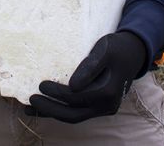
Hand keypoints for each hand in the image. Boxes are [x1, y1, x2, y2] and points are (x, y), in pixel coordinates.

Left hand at [26, 31, 147, 123]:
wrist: (134, 53)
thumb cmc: (117, 47)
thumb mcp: (104, 50)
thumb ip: (89, 67)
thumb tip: (72, 85)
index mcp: (108, 92)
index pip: (76, 97)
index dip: (56, 93)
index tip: (40, 84)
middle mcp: (107, 105)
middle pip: (74, 114)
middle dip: (50, 109)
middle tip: (30, 101)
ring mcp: (103, 108)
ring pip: (75, 116)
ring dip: (52, 113)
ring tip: (30, 110)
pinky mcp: (98, 106)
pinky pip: (78, 112)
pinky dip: (61, 110)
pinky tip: (45, 108)